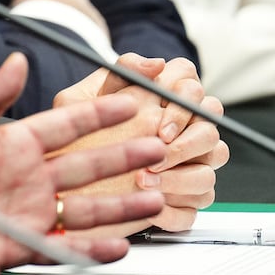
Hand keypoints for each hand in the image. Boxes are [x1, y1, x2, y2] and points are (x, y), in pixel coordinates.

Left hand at [0, 53, 165, 265]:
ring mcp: (28, 212)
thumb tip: (16, 59)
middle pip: (88, 164)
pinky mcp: (22, 245)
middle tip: (159, 147)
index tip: (131, 101)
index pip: (65, 124)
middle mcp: (28, 177)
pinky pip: (67, 248)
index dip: (98, 114)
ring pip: (87, 207)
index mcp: (12, 144)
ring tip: (157, 196)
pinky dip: (95, 250)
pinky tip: (122, 245)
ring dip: (123, 202)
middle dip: (125, 156)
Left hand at [54, 54, 228, 232]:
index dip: (183, 104)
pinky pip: (195, 208)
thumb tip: (155, 63)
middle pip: (211, 128)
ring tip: (145, 181)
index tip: (160, 126)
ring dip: (181, 178)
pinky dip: (175, 211)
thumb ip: (119, 74)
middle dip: (187, 144)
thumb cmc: (75, 131)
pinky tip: (152, 210)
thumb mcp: (84, 99)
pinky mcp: (183, 201)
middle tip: (157, 155)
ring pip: (209, 170)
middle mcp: (183, 131)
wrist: (63, 178)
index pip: (191, 86)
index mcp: (163, 100)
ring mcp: (188, 167)